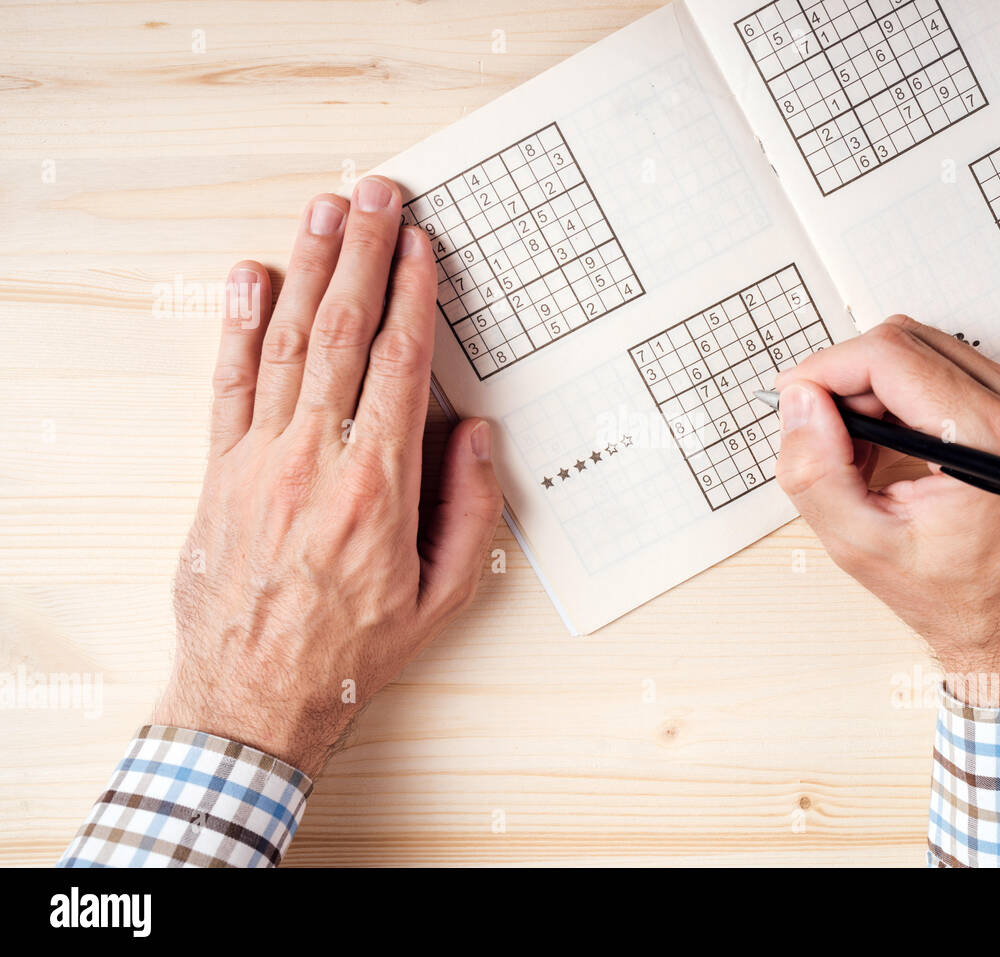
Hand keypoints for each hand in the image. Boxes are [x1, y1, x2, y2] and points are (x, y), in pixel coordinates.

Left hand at [154, 177, 502, 775]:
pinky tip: (252, 278)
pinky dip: (239, 325)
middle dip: (362, 254)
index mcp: (378, 488)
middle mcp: (315, 461)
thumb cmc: (353, 653)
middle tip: (376, 194)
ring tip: (324, 211)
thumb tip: (475, 433)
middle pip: (342, 334)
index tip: (420, 245)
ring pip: (285, 344)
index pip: (398, 365)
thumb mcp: (444, 598)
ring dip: (308, 269)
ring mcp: (259, 462)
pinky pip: (229, 384)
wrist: (254, 697)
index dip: (411, 295)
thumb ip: (471, 510)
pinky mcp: (219, 474)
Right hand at [774, 316, 999, 707]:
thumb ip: (815, 470)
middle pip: (908, 341)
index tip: (793, 398)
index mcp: (994, 440)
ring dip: (876, 387)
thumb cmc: (962, 601)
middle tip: (824, 435)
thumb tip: (800, 402)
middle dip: (849, 379)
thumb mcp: (862, 546)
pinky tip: (891, 446)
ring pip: (926, 349)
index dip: (826, 369)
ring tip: (858, 450)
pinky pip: (950, 369)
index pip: (891, 354)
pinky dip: (905, 396)